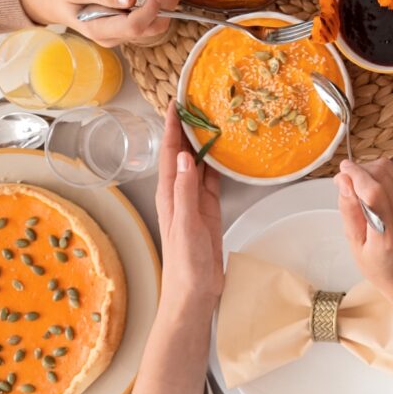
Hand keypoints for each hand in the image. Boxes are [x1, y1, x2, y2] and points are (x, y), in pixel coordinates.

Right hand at [18, 0, 183, 46]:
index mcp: (98, 30)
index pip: (133, 26)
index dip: (150, 11)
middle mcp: (112, 36)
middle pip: (148, 28)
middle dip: (165, 7)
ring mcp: (119, 33)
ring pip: (152, 25)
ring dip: (167, 6)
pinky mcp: (124, 26)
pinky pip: (148, 20)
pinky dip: (160, 6)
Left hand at [155, 105, 223, 312]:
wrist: (193, 293)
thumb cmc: (185, 264)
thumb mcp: (185, 225)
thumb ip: (185, 191)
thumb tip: (186, 156)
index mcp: (169, 193)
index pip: (169, 152)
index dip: (172, 126)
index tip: (176, 102)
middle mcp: (179, 191)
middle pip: (181, 151)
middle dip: (186, 126)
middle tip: (197, 100)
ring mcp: (194, 200)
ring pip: (197, 162)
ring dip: (201, 141)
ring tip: (211, 117)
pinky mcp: (208, 209)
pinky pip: (211, 178)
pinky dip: (216, 162)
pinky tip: (223, 151)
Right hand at [337, 158, 392, 299]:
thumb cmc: (383, 268)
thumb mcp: (356, 247)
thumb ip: (349, 212)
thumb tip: (343, 182)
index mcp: (389, 234)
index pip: (374, 193)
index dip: (356, 175)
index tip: (342, 170)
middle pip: (383, 174)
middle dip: (360, 170)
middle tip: (346, 180)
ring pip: (392, 170)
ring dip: (371, 170)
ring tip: (358, 185)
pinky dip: (383, 177)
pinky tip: (375, 190)